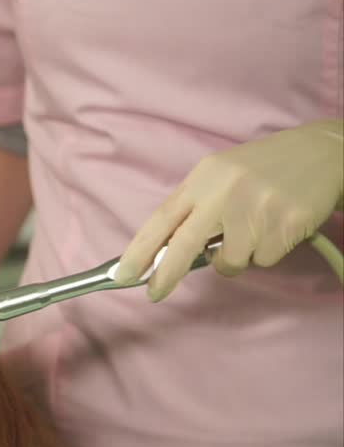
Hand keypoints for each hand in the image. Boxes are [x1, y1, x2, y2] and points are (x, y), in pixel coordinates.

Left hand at [115, 120, 343, 300]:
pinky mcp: (286, 223)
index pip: (162, 218)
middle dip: (166, 274)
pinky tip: (278, 226)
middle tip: (154, 294)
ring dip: (238, 256)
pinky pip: (261, 260)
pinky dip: (267, 252)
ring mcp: (257, 208)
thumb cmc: (262, 171)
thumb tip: (163, 255)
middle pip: (184, 245)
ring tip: (255, 228)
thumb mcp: (221, 177)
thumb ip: (194, 210)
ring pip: (229, 261)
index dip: (139, 250)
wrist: (324, 152)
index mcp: (203, 178)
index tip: (123, 274)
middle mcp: (226, 191)